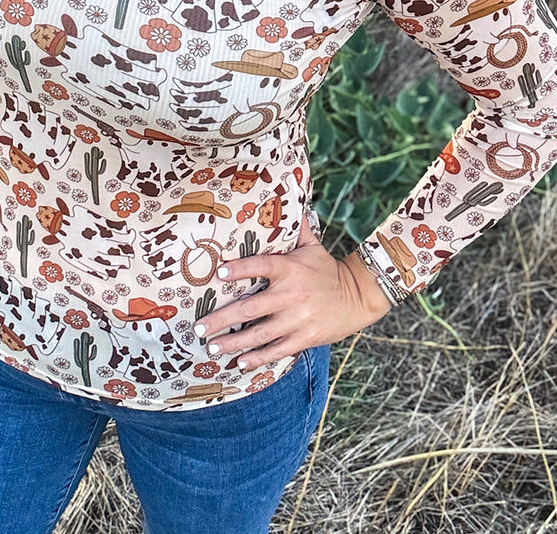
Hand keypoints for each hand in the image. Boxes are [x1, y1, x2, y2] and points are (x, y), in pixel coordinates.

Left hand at [193, 217, 392, 371]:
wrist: (357, 297)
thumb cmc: (327, 269)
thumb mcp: (312, 246)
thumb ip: (295, 227)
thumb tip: (288, 195)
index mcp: (289, 269)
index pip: (261, 266)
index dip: (240, 269)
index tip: (219, 273)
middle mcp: (291, 295)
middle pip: (250, 309)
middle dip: (222, 319)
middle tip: (199, 326)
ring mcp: (297, 319)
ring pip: (259, 334)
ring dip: (233, 343)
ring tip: (212, 347)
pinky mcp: (305, 337)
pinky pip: (277, 350)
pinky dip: (258, 358)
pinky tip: (239, 362)